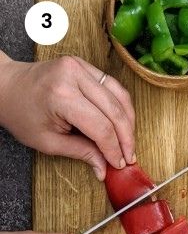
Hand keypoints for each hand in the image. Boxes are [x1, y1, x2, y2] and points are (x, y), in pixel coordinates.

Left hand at [0, 53, 135, 180]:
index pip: (101, 126)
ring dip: (128, 121)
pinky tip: (123, 123)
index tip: (118, 164)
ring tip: (128, 142)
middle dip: (125, 138)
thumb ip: (81, 153)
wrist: (6, 86)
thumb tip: (104, 168)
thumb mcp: (48, 142)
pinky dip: (121, 106)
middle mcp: (73, 75)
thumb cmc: (21, 114)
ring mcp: (80, 66)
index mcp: (61, 95)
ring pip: (120, 96)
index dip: (113, 148)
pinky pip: (113, 86)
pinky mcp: (84, 65)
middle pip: (115, 110)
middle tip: (129, 156)